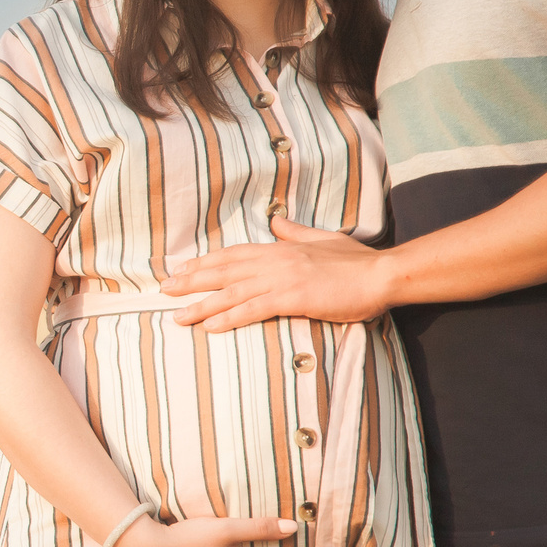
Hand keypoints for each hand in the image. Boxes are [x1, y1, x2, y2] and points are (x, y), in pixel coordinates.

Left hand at [157, 216, 393, 332]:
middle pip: (223, 271)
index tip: (181, 269)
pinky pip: (254, 309)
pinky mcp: (294, 298)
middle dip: (191, 281)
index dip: (204, 262)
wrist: (382, 274)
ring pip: (232, 292)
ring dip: (202, 305)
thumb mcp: (323, 239)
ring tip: (177, 316)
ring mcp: (283, 279)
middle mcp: (276, 261)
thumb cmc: (357, 262)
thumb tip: (276, 221)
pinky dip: (230, 317)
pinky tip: (210, 326)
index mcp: (281, 248)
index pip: (232, 255)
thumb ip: (296, 232)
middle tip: (163, 291)